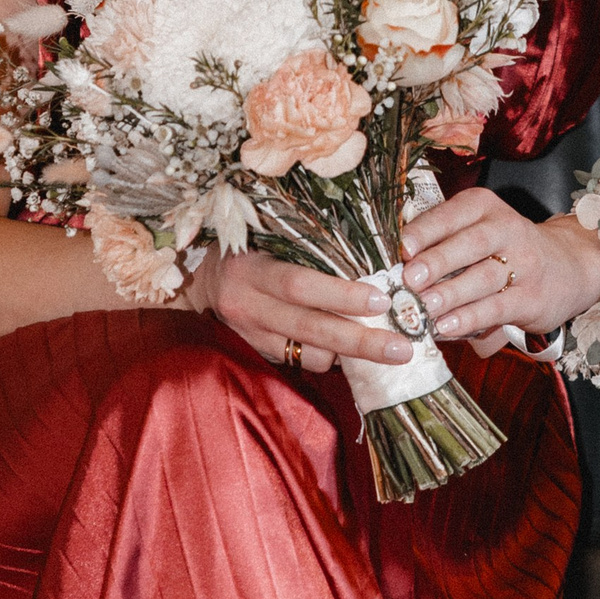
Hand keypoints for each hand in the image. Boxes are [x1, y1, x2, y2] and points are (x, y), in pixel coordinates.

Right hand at [186, 247, 415, 376]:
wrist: (198, 279)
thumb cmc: (246, 245)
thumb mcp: (268, 236)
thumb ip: (308, 246)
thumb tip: (368, 255)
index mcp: (251, 269)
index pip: (299, 284)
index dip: (341, 294)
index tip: (382, 299)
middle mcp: (247, 306)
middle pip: (310, 328)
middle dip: (361, 341)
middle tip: (402, 348)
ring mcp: (249, 335)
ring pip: (307, 353)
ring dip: (348, 353)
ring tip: (383, 347)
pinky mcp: (254, 353)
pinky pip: (299, 362)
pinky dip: (328, 358)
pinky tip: (346, 348)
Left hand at [398, 187, 599, 356]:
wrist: (568, 265)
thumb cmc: (505, 248)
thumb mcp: (479, 228)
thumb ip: (443, 238)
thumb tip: (395, 261)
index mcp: (485, 207)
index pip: (454, 214)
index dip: (427, 229)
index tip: (402, 247)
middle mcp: (507, 229)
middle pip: (472, 243)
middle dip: (438, 261)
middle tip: (410, 278)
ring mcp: (524, 264)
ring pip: (484, 277)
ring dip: (451, 293)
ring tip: (423, 307)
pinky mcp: (532, 297)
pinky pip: (497, 307)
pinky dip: (469, 317)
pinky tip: (446, 325)